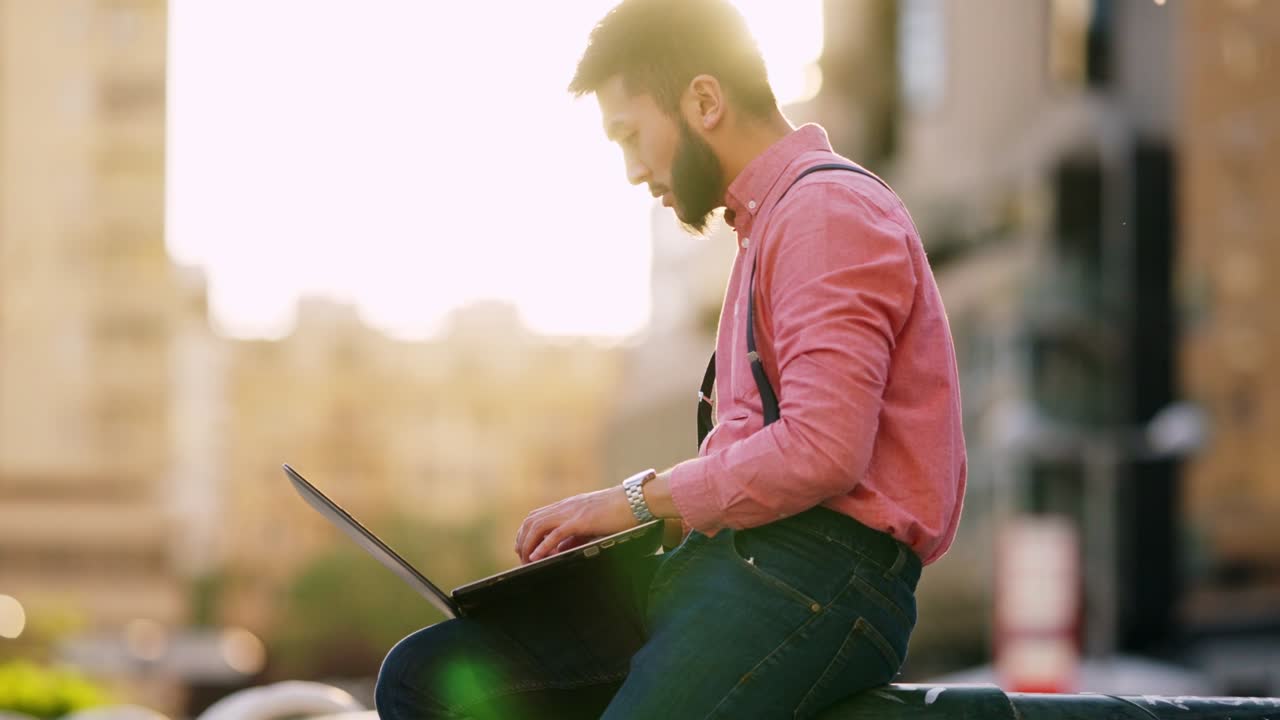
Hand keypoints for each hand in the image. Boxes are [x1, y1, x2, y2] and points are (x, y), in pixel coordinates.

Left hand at [515, 486, 635, 563]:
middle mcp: (566, 506)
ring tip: (526, 560)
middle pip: (532, 520)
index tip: (522, 547)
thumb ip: (575, 534)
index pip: (537, 515)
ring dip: (528, 544)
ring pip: (538, 526)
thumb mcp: (593, 523)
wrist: (637, 499)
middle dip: (522, 540)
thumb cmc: (620, 511)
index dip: (525, 532)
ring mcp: (572, 512)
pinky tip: (537, 557)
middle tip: (520, 557)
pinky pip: (555, 534)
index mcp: (568, 506)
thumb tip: (559, 549)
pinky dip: (542, 546)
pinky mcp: (581, 520)